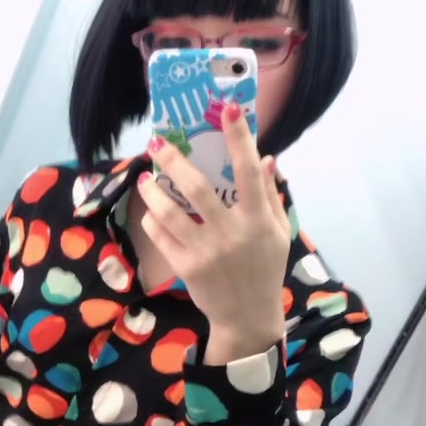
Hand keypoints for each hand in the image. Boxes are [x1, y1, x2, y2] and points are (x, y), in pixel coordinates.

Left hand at [137, 103, 290, 363]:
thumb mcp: (278, 233)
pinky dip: (153, 221)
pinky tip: (152, 213)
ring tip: (147, 179)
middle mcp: (231, 233)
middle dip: (174, 160)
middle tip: (158, 142)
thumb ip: (271, 196)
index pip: (249, 171)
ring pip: (170, 212)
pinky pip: (161, 236)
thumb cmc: (265, 270)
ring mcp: (206, 251)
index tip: (229, 108)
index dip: (239, 138)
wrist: (248, 317)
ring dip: (153, 191)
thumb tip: (266, 159)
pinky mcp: (186, 268)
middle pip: (197, 187)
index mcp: (258, 220)